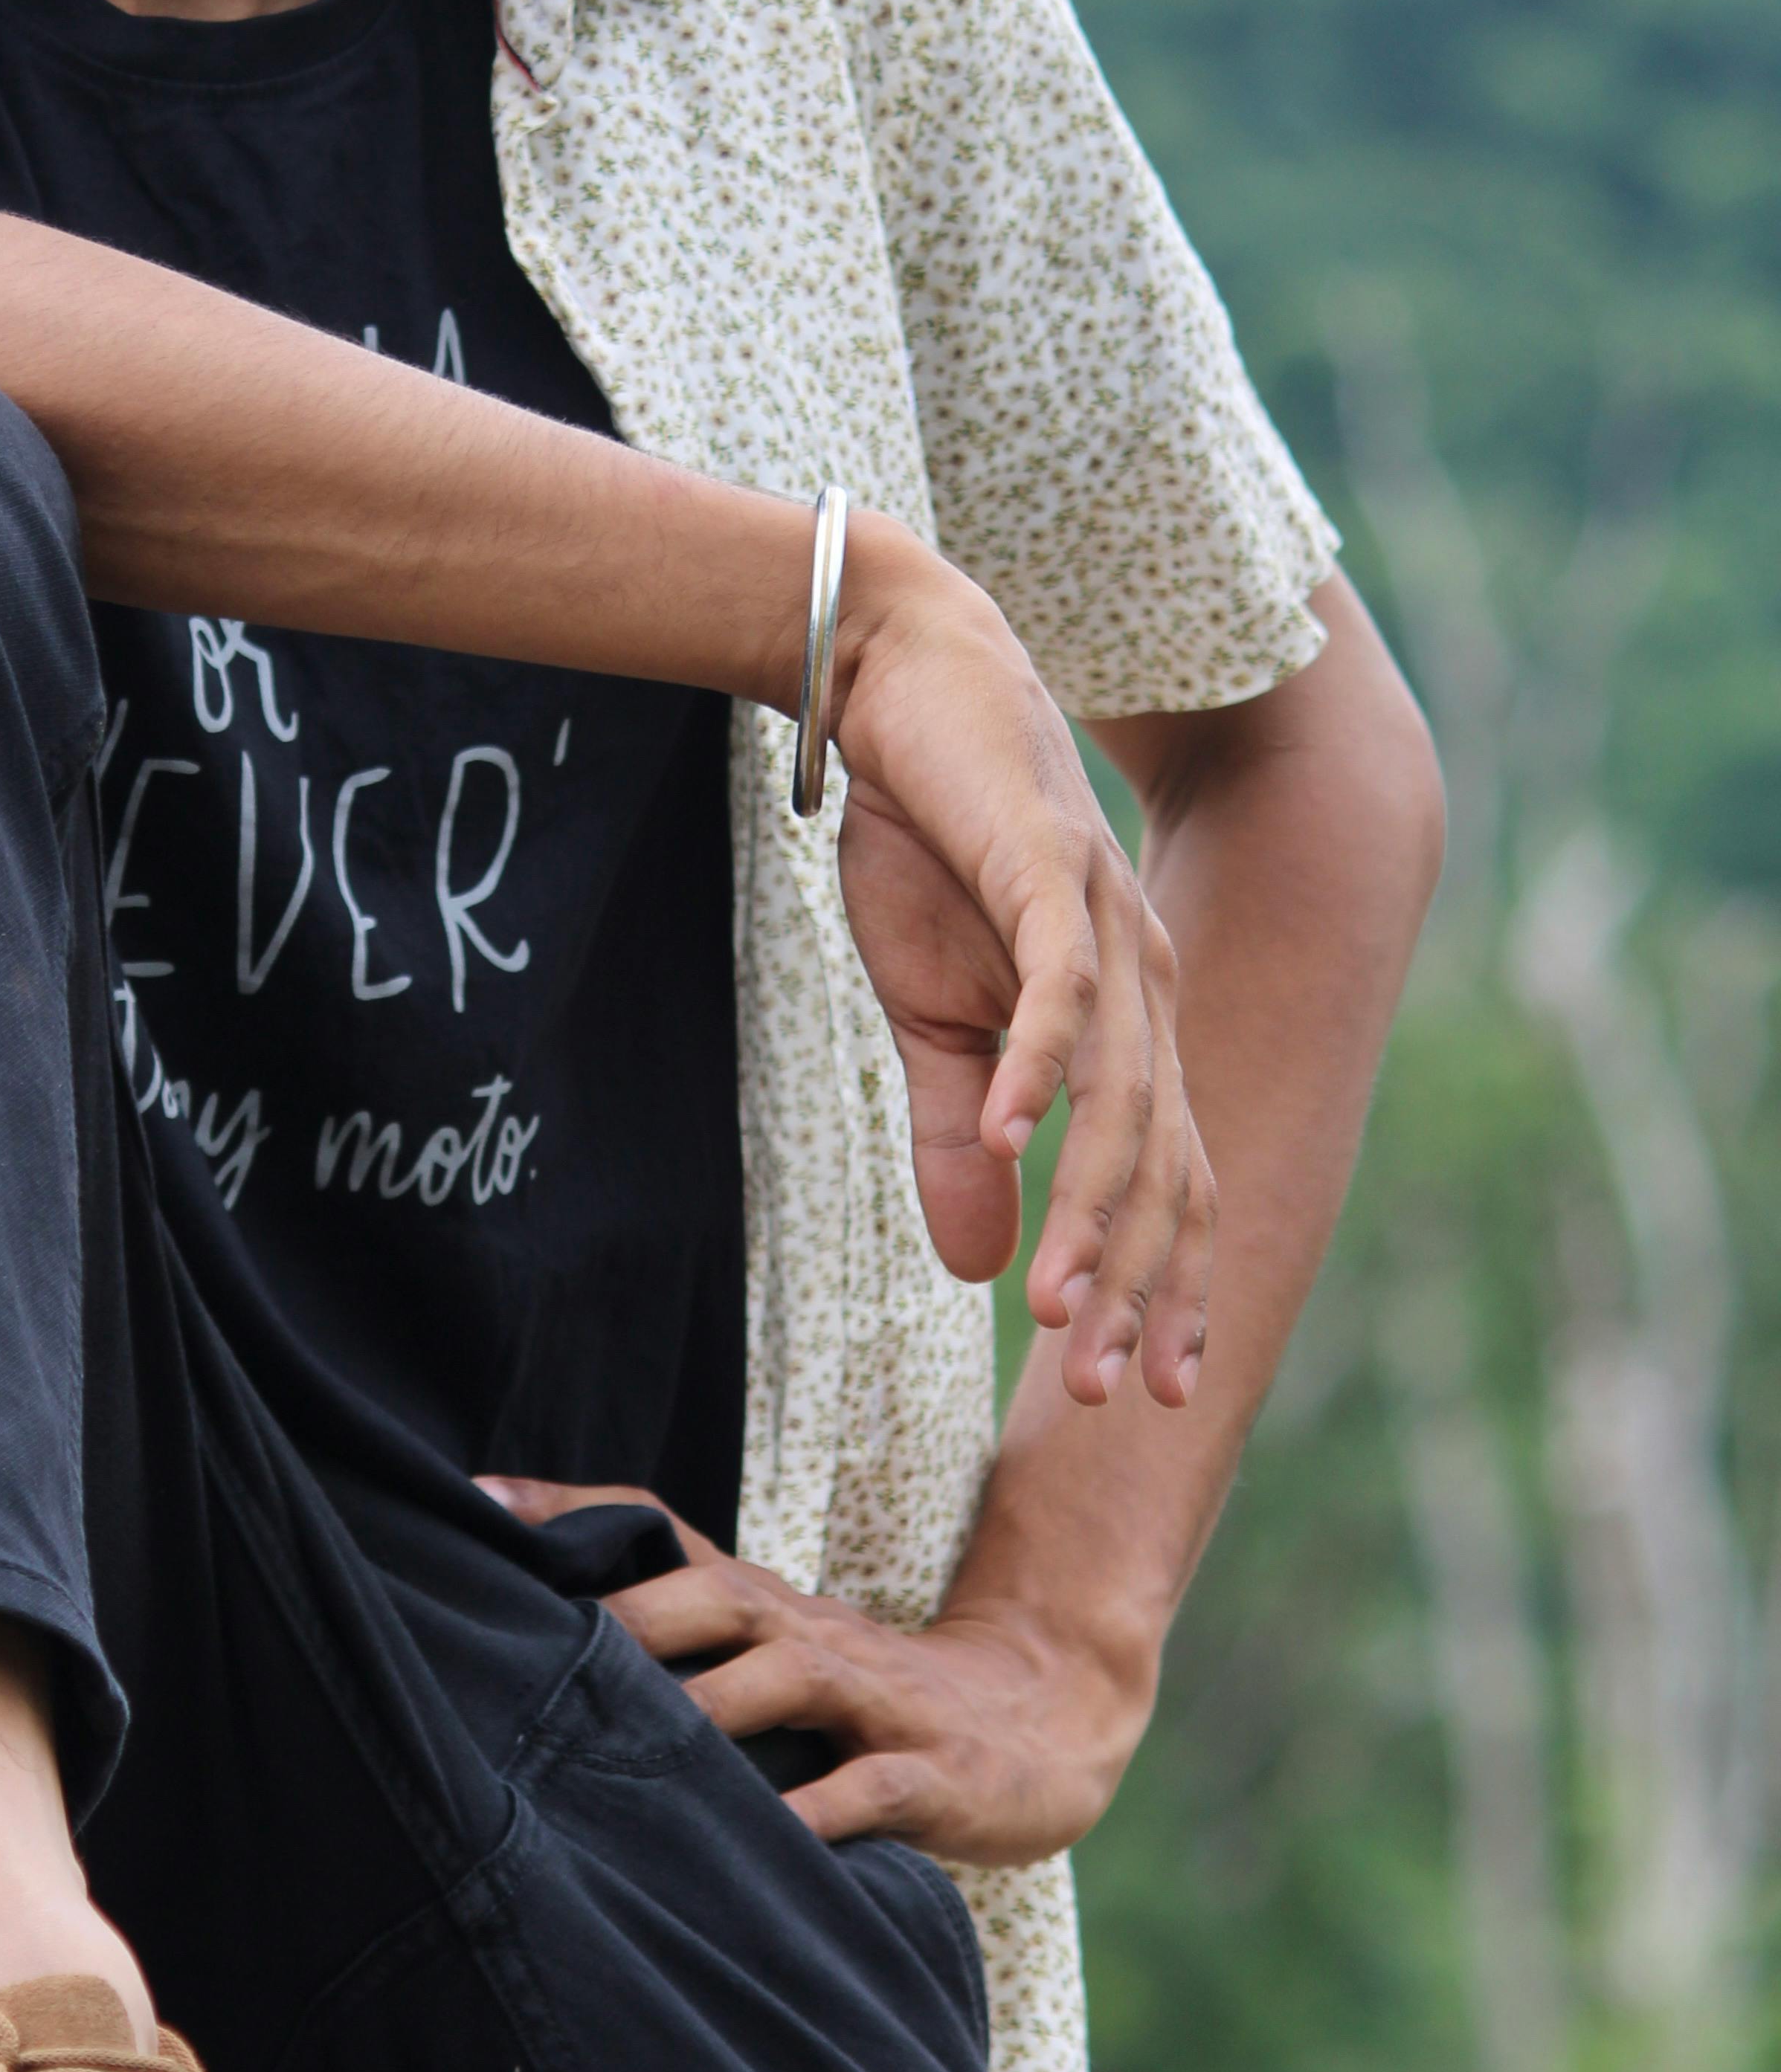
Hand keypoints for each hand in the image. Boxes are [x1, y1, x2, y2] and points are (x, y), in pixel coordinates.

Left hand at [477, 1480, 1155, 1862]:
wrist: (1045, 1722)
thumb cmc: (870, 1700)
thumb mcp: (777, 1657)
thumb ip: (679, 1647)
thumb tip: (537, 1646)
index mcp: (764, 1607)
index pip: (661, 1528)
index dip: (571, 1509)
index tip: (471, 1504)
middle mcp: (811, 1636)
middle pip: (718, 1594)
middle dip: (634, 1613)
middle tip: (543, 1644)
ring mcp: (875, 1701)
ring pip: (784, 1682)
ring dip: (709, 1711)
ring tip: (631, 1745)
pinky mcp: (931, 1775)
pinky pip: (866, 1792)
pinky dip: (812, 1819)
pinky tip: (762, 1848)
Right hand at [811, 513, 1209, 1407]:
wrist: (899, 681)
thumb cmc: (922, 838)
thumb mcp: (927, 1013)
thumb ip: (962, 1134)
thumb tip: (974, 1265)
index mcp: (1127, 1021)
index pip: (1171, 1178)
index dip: (1163, 1285)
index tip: (1138, 1390)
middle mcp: (1144, 980)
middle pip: (1168, 1160)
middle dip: (1140, 1283)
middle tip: (1097, 1389)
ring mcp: (1104, 921)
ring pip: (1126, 1097)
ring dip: (1095, 1209)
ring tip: (1055, 1310)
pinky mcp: (1046, 865)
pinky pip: (1061, 988)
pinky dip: (1042, 1069)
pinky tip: (1016, 1144)